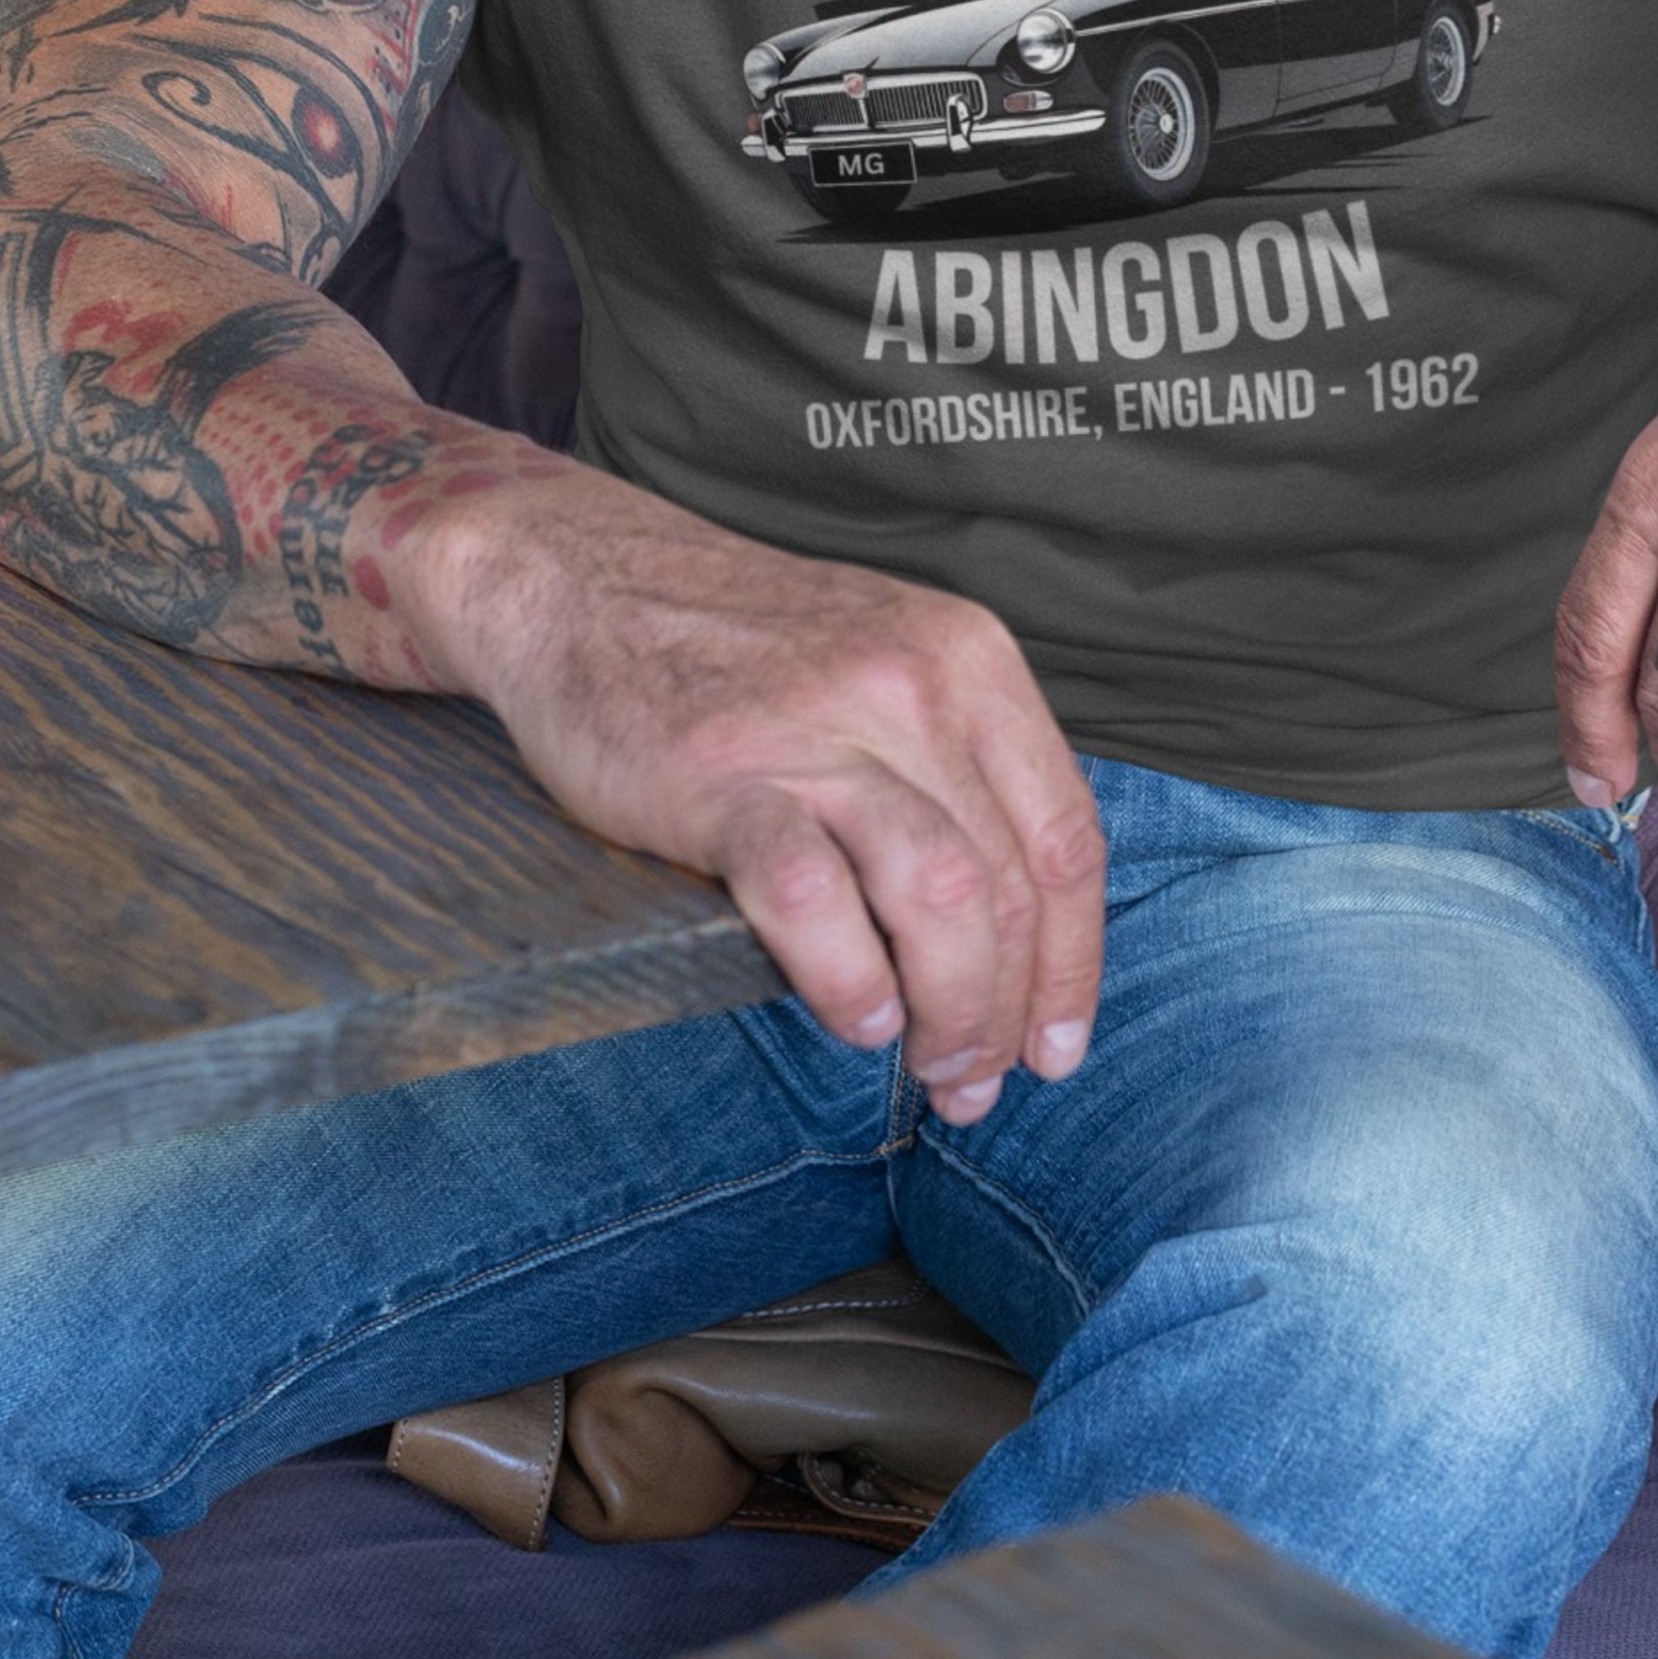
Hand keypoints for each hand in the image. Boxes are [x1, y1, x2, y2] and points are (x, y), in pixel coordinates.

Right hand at [410, 464, 1104, 1124]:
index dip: (1075, 961)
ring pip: (940, 894)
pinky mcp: (720, 778)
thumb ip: (955, 765)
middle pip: (1010, 884)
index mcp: (967, 659)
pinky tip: (856, 1018)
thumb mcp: (885, 659)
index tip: (1057, 1043)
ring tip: (930, 1067)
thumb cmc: (739, 643)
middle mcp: (910, 685)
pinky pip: (814, 899)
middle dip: (1009, 1011)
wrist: (582, 577)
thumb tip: (1015, 929)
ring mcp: (815, 729)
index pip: (1064, 836)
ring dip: (952, 1009)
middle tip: (977, 1081)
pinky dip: (850, 979)